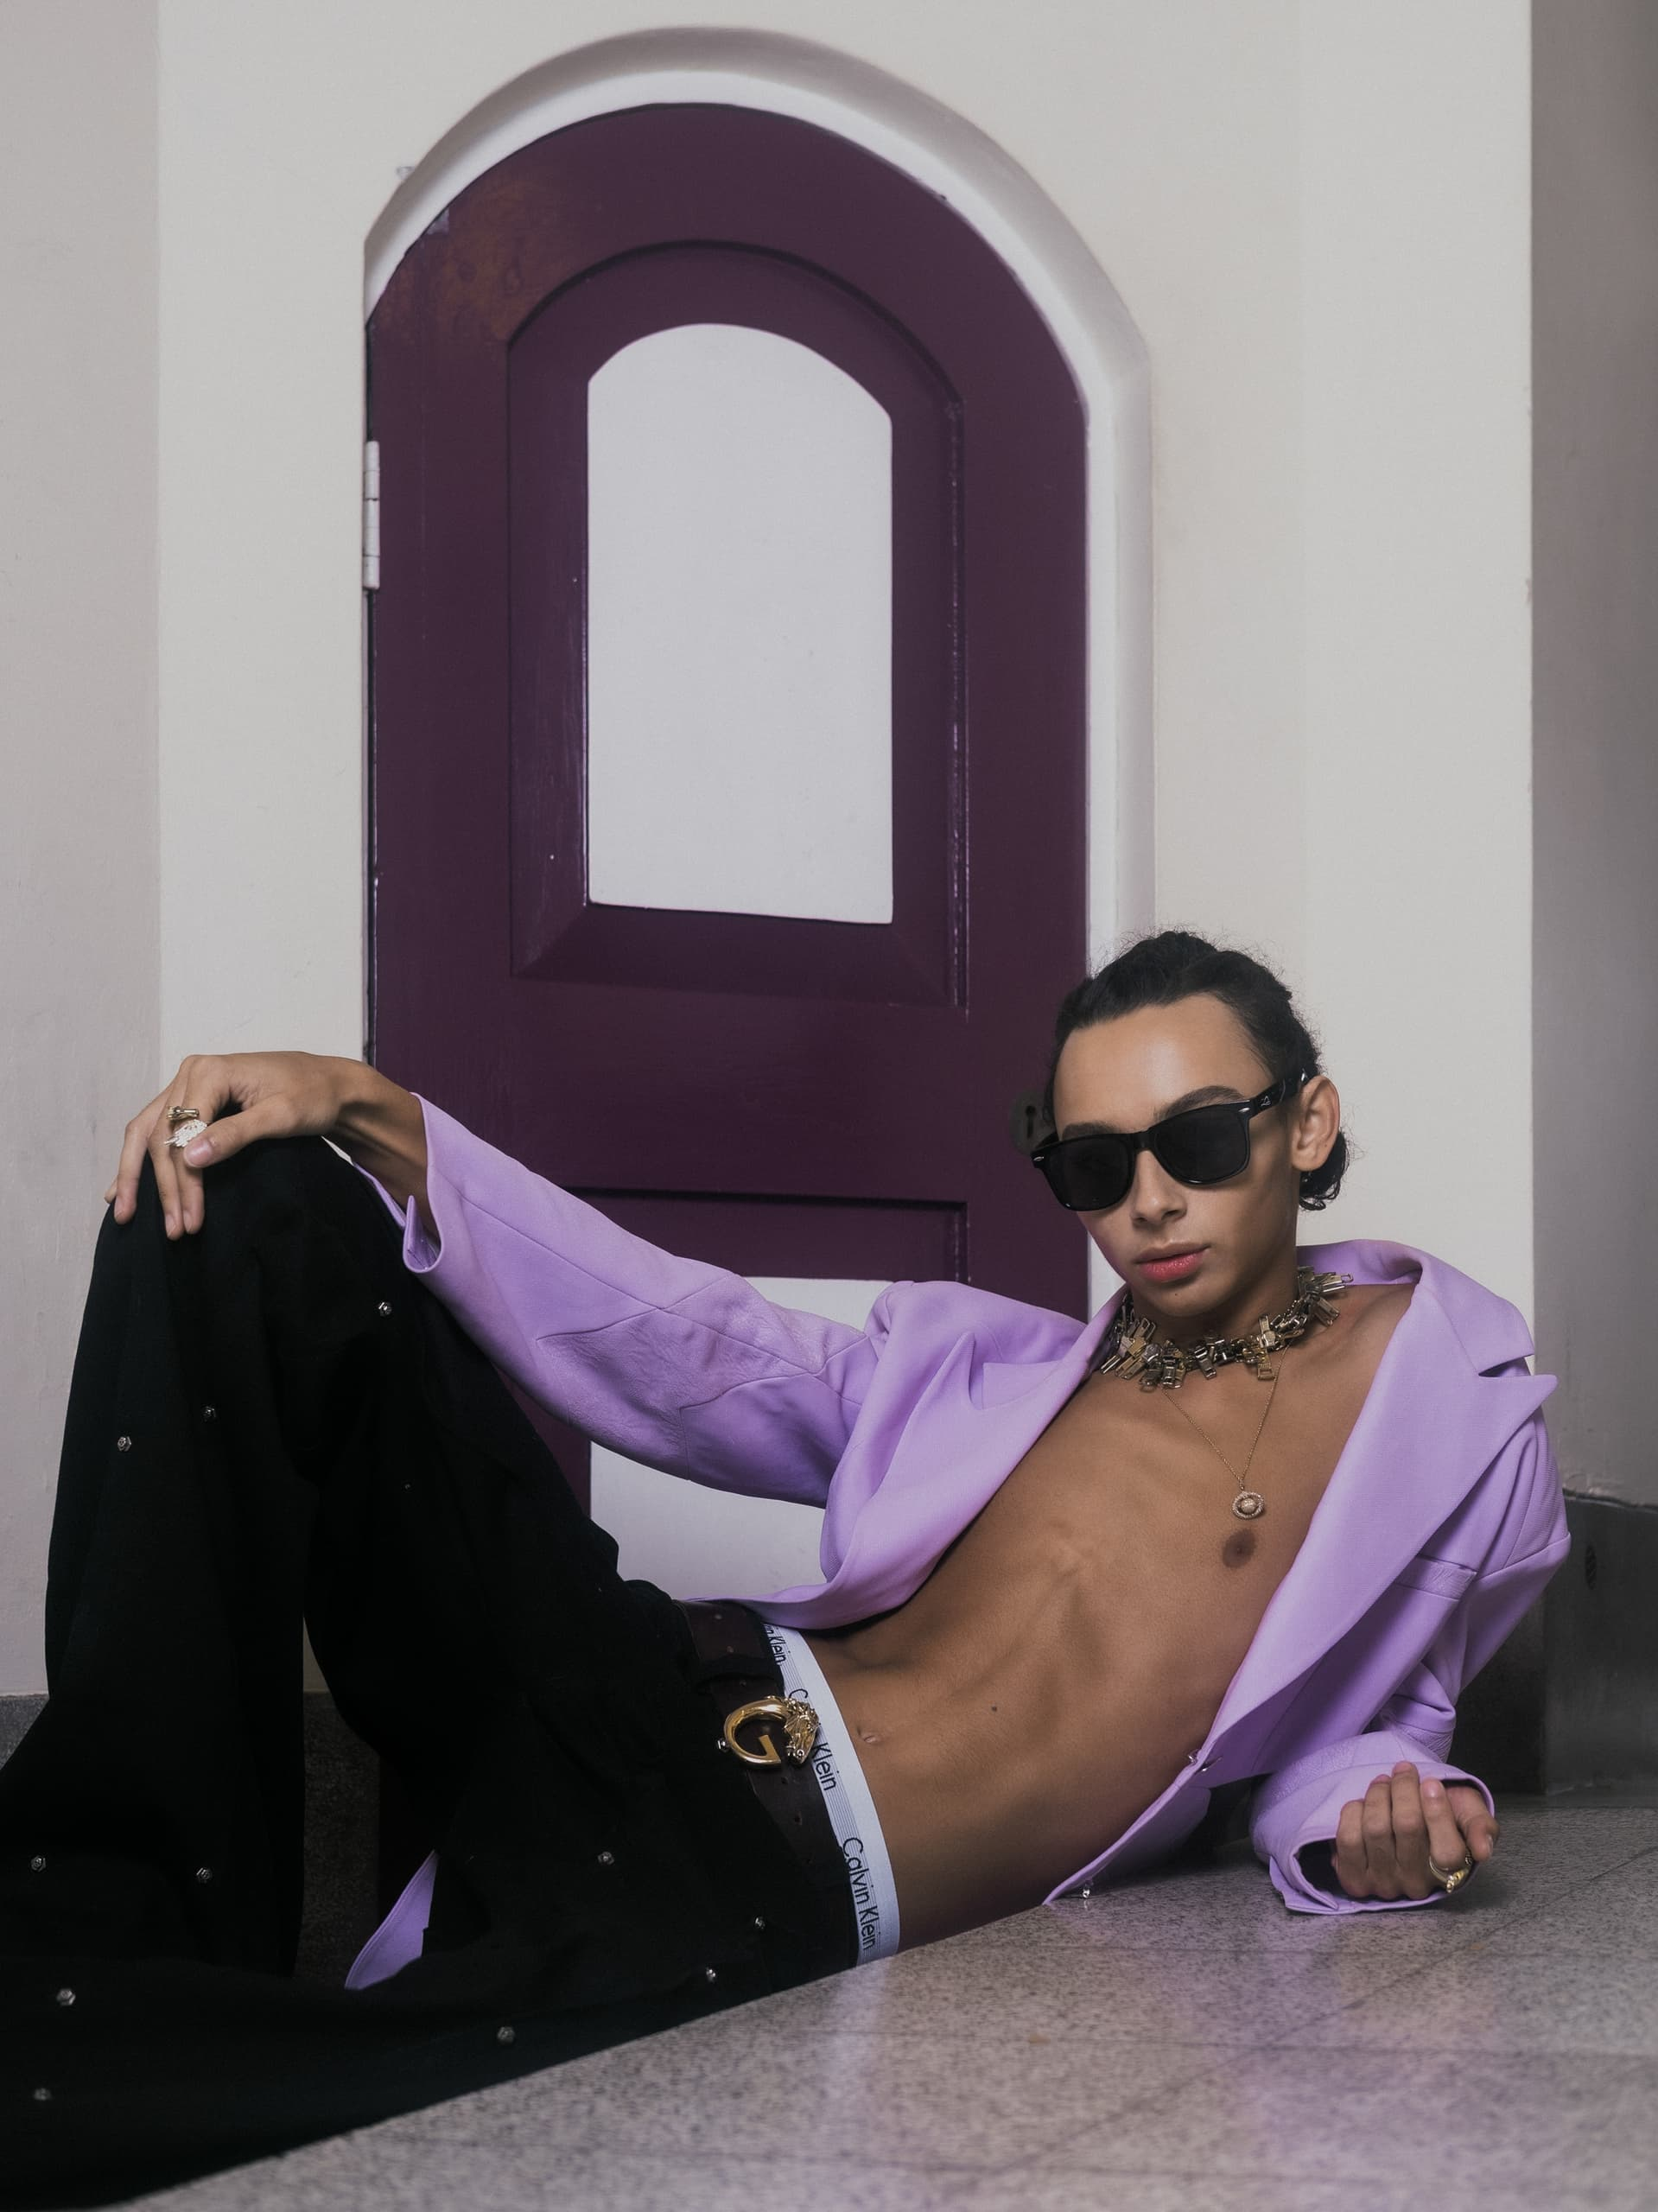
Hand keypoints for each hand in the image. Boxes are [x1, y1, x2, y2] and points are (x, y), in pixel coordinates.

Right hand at [104, 1051, 364, 1240]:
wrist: (331, 1083)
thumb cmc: (314, 1095)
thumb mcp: (282, 1116)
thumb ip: (236, 1134)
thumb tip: (189, 1158)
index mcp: (210, 1071)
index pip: (181, 1132)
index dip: (182, 1180)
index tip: (190, 1218)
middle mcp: (190, 1073)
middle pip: (159, 1135)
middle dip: (163, 1186)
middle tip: (172, 1229)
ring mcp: (188, 1085)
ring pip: (148, 1133)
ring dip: (139, 1176)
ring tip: (125, 1215)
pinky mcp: (194, 1100)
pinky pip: (156, 1130)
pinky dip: (140, 1160)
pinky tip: (121, 1188)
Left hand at [1330, 1758, 1497, 1899]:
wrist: (1404, 1823)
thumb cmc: (1442, 1813)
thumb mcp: (1469, 1812)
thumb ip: (1481, 1826)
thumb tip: (1482, 1850)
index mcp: (1452, 1873)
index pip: (1447, 1851)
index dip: (1437, 1811)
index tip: (1431, 1782)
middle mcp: (1418, 1884)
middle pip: (1407, 1827)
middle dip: (1403, 1789)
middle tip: (1404, 1771)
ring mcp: (1385, 1885)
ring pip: (1376, 1830)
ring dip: (1377, 1795)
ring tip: (1383, 1783)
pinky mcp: (1355, 1880)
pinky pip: (1348, 1840)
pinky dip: (1353, 1812)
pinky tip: (1363, 1805)